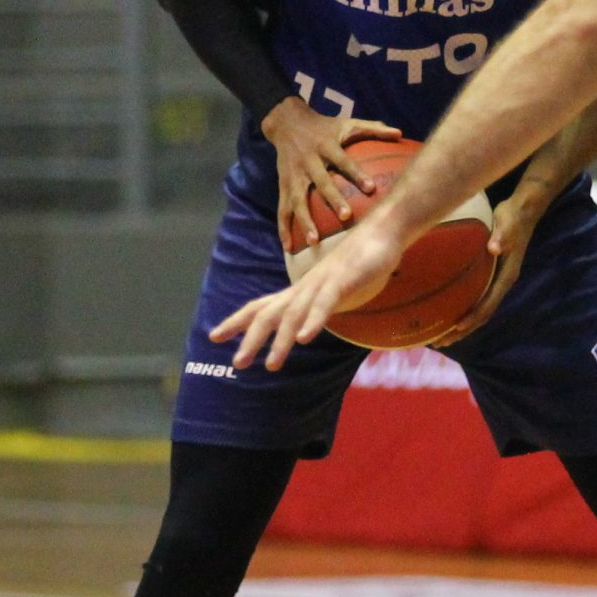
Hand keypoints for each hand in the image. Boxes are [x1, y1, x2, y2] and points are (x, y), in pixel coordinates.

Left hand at [212, 215, 404, 370]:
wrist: (383, 231)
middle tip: (236, 363)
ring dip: (282, 340)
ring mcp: (321, 283)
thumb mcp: (331, 290)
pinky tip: (306, 339)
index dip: (237, 321)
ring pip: (294, 314)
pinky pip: (325, 303)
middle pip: (270, 314)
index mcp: (299, 291)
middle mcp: (303, 287)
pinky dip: (314, 321)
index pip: (261, 306)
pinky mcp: (343, 280)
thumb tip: (303, 326)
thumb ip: (316, 306)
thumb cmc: (358, 263)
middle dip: (251, 339)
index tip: (213, 336)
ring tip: (270, 365)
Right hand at [259, 99, 400, 251]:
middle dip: (332, 200)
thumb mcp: (347, 123)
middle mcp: (308, 161)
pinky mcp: (282, 185)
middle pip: (321, 182)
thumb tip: (400, 133)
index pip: (343, 160)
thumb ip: (373, 129)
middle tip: (346, 217)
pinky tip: (289, 247)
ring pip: (297, 200)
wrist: (286, 122)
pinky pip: (282, 209)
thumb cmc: (324, 126)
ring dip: (304, 220)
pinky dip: (283, 228)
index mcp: (326, 146)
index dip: (356, 174)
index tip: (371, 189)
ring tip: (314, 241)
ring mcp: (293, 175)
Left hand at [431, 182, 542, 347]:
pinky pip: (475, 298)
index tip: (454, 329)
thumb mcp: (508, 226)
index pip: (488, 304)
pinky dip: (461, 309)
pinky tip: (444, 312)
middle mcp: (502, 283)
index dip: (471, 319)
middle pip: (481, 315)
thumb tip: (495, 248)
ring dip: (460, 326)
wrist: (523, 210)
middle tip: (439, 343)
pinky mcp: (491, 275)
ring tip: (439, 337)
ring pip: (478, 310)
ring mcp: (496, 280)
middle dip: (461, 331)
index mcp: (506, 277)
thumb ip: (501, 237)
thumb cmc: (513, 218)